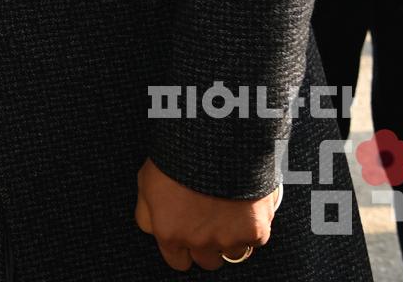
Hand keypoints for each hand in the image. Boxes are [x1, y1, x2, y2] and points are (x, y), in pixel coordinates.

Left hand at [134, 159, 273, 270]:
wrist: (214, 141)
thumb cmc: (178, 157)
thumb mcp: (146, 183)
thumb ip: (148, 213)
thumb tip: (153, 228)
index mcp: (170, 234)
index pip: (177, 261)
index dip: (183, 247)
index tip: (188, 235)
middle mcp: (199, 242)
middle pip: (206, 261)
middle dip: (207, 245)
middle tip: (208, 220)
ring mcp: (228, 239)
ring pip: (232, 253)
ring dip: (231, 237)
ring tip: (228, 210)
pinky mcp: (255, 231)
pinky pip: (255, 240)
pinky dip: (252, 226)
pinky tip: (245, 206)